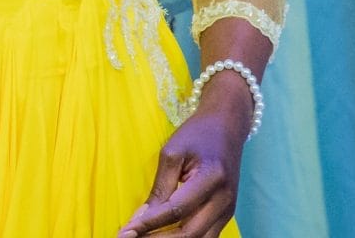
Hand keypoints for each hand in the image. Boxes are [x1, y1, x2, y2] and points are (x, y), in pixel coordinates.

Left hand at [117, 79, 250, 236]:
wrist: (226, 127)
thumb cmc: (196, 135)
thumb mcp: (172, 153)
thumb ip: (159, 187)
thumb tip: (141, 217)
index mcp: (211, 179)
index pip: (176, 210)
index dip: (149, 224)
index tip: (125, 232)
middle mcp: (224, 200)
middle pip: (190, 232)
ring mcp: (228, 210)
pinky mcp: (227, 214)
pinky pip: (206, 236)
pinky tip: (162, 237)